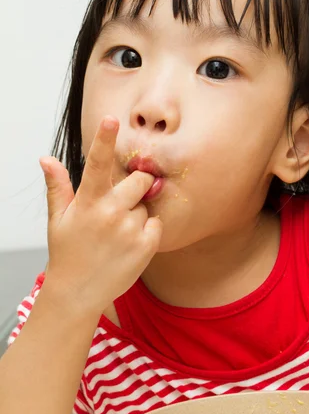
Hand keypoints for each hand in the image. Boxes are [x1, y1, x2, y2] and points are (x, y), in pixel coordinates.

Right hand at [39, 116, 162, 315]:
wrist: (78, 293)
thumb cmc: (67, 253)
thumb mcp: (57, 219)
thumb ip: (58, 187)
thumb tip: (48, 158)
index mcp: (87, 203)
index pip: (96, 164)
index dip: (104, 140)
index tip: (111, 120)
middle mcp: (110, 213)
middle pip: (139, 181)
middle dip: (135, 186)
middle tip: (120, 204)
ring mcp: (130, 230)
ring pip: (146, 206)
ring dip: (137, 214)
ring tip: (117, 234)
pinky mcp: (146, 246)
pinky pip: (156, 224)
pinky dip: (147, 231)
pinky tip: (129, 244)